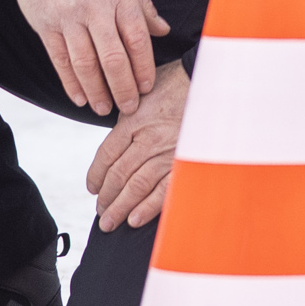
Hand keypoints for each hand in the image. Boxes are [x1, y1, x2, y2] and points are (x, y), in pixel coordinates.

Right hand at [14, 0, 170, 115]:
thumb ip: (142, 5)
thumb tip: (163, 31)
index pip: (137, 40)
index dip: (143, 68)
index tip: (147, 87)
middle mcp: (94, 9)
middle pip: (112, 58)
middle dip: (123, 88)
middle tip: (129, 107)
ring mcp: (68, 18)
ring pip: (85, 64)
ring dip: (96, 91)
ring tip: (104, 108)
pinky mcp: (45, 25)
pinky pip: (60, 60)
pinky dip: (70, 83)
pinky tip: (79, 97)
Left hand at [86, 57, 188, 231]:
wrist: (212, 82)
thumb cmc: (177, 85)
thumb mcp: (143, 93)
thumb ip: (127, 118)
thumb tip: (113, 143)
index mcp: (133, 120)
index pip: (106, 155)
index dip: (96, 175)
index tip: (93, 188)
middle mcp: (148, 138)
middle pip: (118, 175)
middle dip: (106, 197)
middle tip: (100, 212)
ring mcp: (167, 152)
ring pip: (137, 186)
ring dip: (120, 207)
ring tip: (110, 222)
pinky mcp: (186, 161)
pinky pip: (164, 190)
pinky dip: (147, 208)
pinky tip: (135, 220)